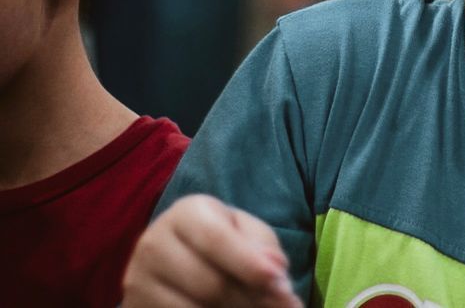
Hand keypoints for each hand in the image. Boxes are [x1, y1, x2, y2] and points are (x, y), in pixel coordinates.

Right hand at [122, 195, 302, 307]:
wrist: (178, 256)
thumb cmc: (223, 240)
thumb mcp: (247, 232)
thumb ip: (263, 248)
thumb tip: (275, 273)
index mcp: (187, 212)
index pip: (216, 239)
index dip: (250, 264)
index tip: (281, 284)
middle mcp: (154, 241)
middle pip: (210, 283)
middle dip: (253, 300)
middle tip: (283, 306)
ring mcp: (138, 278)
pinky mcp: (135, 304)